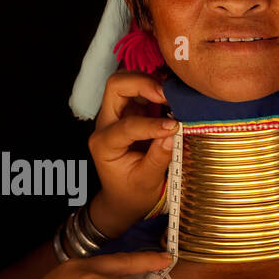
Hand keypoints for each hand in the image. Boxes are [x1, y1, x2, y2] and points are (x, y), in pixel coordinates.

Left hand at [87, 70, 177, 237]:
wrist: (124, 198)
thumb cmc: (132, 193)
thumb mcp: (146, 182)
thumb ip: (158, 158)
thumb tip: (173, 134)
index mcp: (104, 144)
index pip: (126, 126)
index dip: (151, 124)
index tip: (175, 127)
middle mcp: (106, 124)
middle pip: (115, 86)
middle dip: (141, 83)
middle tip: (166, 94)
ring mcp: (118, 114)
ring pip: (126, 81)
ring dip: (148, 81)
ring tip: (171, 94)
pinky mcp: (132, 111)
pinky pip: (140, 88)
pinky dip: (156, 86)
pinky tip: (172, 95)